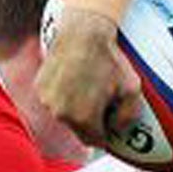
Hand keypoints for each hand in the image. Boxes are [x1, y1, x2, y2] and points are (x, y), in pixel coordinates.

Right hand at [37, 6, 141, 147]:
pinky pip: (53, 100)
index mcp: (83, 118)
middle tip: (101, 103)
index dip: (106, 134)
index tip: (110, 124)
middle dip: (91, 122)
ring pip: (64, 115)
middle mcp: (61, 113)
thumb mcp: (132, 88)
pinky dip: (63, 95)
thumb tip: (118, 130)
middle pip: (79, 130)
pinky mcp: (40, 87)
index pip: (95, 141)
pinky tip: (74, 79)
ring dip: (75, 109)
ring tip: (87, 87)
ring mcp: (47, 100)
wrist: (84, 30)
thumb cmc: (110, 58)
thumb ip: (128, 117)